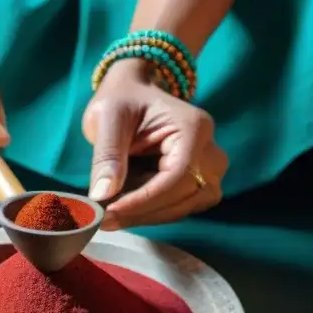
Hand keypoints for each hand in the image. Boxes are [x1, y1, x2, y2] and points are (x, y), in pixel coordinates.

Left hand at [82, 60, 228, 229]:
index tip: (110, 211)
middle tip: (103, 219)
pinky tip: (125, 207)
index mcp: (194, 128)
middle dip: (143, 212)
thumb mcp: (107, 118)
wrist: (132, 93)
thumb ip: (107, 155)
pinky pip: (180, 205)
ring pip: (185, 206)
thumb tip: (102, 195)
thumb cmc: (122, 99)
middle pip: (186, 196)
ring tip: (111, 214)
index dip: (145, 200)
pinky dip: (152, 211)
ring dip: (147, 215)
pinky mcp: (199, 181)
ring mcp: (209, 167)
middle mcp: (210, 150)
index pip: (178, 176)